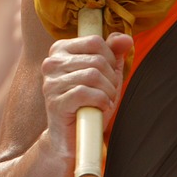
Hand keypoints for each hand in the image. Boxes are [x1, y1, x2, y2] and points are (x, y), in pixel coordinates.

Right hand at [40, 30, 132, 154]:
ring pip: (93, 75)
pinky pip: (86, 92)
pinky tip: (100, 109)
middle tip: (108, 94)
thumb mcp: (105, 76)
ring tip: (105, 102)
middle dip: (111, 79)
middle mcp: (51, 63)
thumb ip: (114, 54)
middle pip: (97, 60)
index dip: (110, 59)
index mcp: (60, 50)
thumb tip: (125, 38)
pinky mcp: (55, 102)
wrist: (72, 138)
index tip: (108, 76)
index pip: (95, 41)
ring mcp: (51, 82)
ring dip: (108, 92)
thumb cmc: (89, 104)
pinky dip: (101, 101)